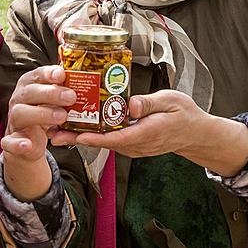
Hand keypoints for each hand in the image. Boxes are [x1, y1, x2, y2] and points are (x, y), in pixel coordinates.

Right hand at [2, 66, 75, 162]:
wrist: (27, 141)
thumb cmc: (43, 114)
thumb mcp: (53, 101)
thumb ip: (64, 92)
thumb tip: (86, 82)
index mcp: (29, 86)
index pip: (37, 75)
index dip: (48, 73)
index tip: (62, 75)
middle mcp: (19, 100)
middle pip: (30, 92)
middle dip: (50, 93)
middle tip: (71, 96)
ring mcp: (14, 120)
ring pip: (21, 113)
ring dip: (41, 114)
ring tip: (61, 117)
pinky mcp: (11, 140)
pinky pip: (10, 142)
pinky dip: (18, 144)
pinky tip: (28, 145)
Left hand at [51, 89, 247, 176]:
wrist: (194, 133)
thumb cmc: (184, 114)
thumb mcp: (171, 101)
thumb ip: (150, 103)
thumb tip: (131, 105)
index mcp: (146, 133)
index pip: (117, 139)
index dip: (95, 138)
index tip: (77, 136)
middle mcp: (136, 144)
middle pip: (102, 142)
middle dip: (77, 138)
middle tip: (53, 133)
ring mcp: (132, 146)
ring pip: (102, 142)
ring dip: (80, 136)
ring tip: (56, 129)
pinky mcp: (130, 144)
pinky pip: (108, 140)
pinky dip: (92, 133)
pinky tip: (76, 125)